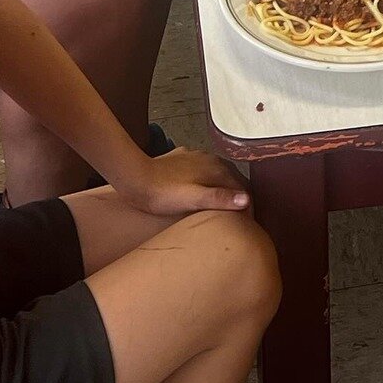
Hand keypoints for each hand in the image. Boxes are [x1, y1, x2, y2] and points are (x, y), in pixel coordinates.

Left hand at [114, 144, 249, 215]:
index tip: (248, 226)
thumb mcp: (192, 200)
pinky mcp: (183, 159)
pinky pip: (203, 171)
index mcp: (217, 168)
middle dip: (238, 197)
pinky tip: (201, 190)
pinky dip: (208, 182)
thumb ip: (219, 198)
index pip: (242, 189)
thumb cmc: (163, 194)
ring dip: (224, 189)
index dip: (248, 208)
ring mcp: (196, 157)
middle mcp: (211, 159)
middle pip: (232, 180)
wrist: (134, 177)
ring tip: (222, 207)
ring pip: (218, 175)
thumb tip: (247, 200)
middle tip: (239, 219)